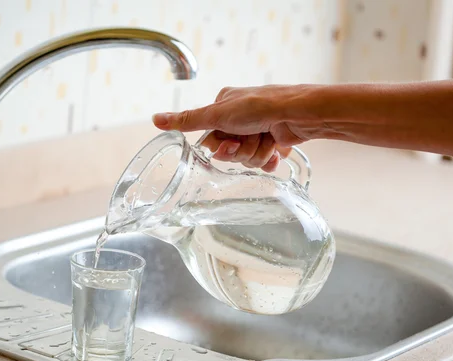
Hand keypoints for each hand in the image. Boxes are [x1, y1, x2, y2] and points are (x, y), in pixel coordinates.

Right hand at [152, 85, 315, 171]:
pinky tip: (276, 151)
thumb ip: (187, 120)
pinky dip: (269, 158)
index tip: (229, 143)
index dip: (220, 147)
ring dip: (256, 153)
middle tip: (249, 139)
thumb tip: (156, 119)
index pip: (210, 138)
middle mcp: (240, 117)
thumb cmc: (259, 106)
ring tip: (266, 139)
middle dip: (240, 150)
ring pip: (246, 157)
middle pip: (229, 150)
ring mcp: (258, 129)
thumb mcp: (217, 114)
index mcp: (223, 106)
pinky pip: (263, 162)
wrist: (297, 114)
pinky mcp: (273, 141)